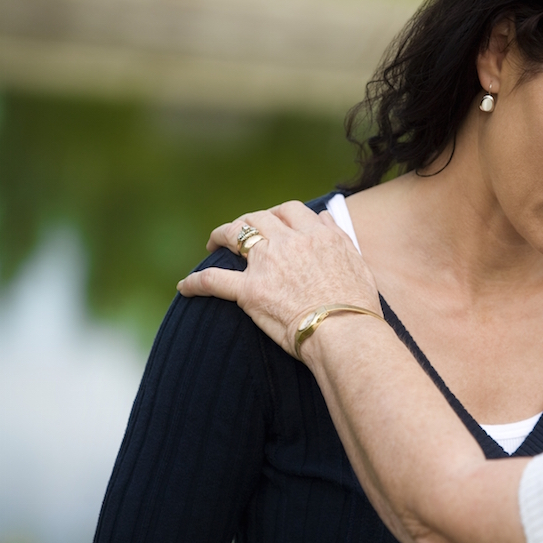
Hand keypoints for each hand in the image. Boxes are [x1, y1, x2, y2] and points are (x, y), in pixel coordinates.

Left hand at [176, 201, 381, 358]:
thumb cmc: (357, 304)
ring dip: (220, 237)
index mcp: (317, 234)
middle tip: (240, 232)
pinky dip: (195, 283)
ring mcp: (266, 264)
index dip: (277, 214)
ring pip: (234, 235)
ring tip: (212, 246)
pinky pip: (213, 280)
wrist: (346, 331)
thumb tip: (325, 215)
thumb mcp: (357, 261)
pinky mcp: (249, 291)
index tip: (272, 223)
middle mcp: (289, 242)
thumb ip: (338, 235)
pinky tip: (185, 287)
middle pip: (259, 217)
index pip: (290, 211)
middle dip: (246, 222)